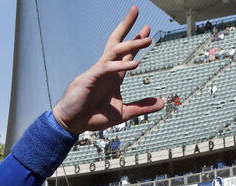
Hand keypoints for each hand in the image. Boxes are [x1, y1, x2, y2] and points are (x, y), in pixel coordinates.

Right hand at [53, 6, 163, 133]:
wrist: (73, 123)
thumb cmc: (94, 117)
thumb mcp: (124, 113)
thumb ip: (142, 106)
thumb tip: (163, 102)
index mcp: (114, 77)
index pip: (126, 54)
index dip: (136, 41)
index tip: (147, 29)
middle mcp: (107, 70)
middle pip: (117, 42)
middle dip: (127, 26)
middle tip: (136, 10)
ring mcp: (98, 72)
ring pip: (114, 51)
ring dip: (131, 44)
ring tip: (147, 38)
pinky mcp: (90, 79)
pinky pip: (106, 68)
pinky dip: (120, 66)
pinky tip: (134, 64)